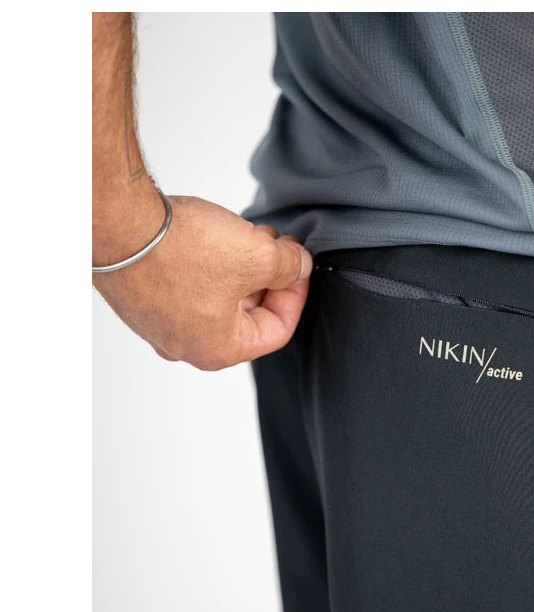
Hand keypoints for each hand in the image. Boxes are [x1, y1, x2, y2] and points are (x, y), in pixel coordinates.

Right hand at [93, 194, 312, 370]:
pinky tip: (216, 237)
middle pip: (248, 315)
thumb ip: (289, 266)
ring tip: (249, 234)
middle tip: (277, 245)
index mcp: (217, 350)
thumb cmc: (178, 249)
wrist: (116, 222)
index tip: (300, 266)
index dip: (297, 294)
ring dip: (242, 268)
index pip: (277, 331)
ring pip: (220, 298)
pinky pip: (191, 287)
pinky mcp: (144, 297)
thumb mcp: (256, 256)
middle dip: (269, 277)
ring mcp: (160, 323)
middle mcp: (186, 345)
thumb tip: (298, 265)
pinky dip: (212, 265)